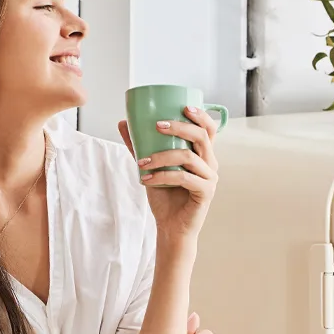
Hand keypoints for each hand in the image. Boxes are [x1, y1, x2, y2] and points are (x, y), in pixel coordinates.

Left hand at [119, 107, 218, 240]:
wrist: (170, 227)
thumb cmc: (165, 197)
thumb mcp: (150, 167)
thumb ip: (139, 146)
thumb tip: (123, 122)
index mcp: (202, 154)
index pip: (209, 129)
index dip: (200, 115)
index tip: (183, 107)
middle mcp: (210, 163)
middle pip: (201, 136)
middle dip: (179, 127)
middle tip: (156, 125)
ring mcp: (210, 178)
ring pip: (188, 157)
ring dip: (161, 156)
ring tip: (141, 162)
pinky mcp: (205, 192)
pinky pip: (184, 178)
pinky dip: (162, 176)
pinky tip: (146, 179)